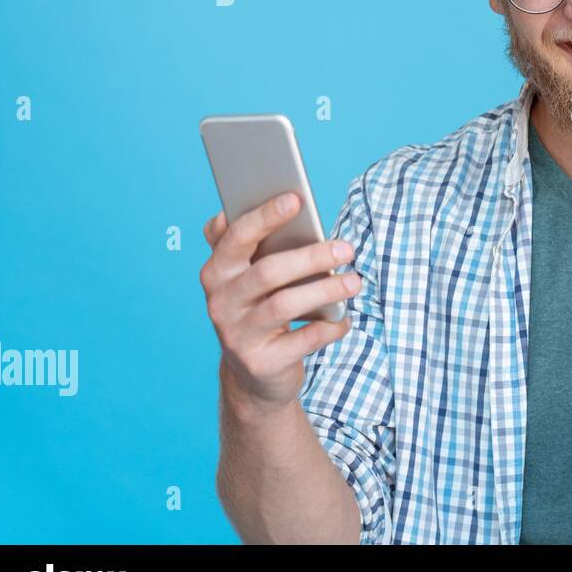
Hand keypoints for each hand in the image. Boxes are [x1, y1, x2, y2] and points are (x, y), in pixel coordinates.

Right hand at [199, 192, 360, 413]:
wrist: (254, 372)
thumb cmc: (260, 308)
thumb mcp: (247, 277)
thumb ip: (244, 243)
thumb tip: (240, 209)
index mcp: (217, 272)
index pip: (237, 238)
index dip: (265, 217)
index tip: (295, 199)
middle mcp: (221, 302)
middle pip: (268, 271)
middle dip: (311, 257)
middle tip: (347, 249)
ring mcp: (238, 335)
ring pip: (285, 305)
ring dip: (326, 290)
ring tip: (355, 282)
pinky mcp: (261, 363)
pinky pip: (303, 340)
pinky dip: (330, 327)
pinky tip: (345, 319)